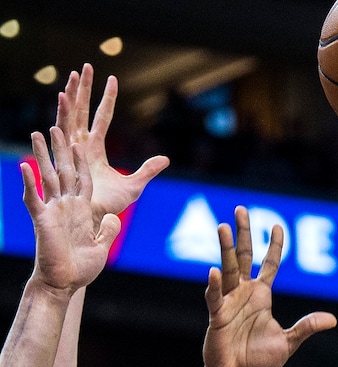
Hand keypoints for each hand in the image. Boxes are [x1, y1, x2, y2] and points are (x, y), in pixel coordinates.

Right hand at [22, 127, 120, 291]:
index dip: (81, 162)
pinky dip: (29, 183)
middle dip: (61, 149)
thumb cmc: (81, 268)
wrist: (65, 284)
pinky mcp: (41, 220)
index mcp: (81, 210)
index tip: (81, 142)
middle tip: (56, 127)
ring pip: (46, 178)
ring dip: (42, 156)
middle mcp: (65, 206)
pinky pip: (33, 199)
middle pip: (63, 172)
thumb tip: (114, 217)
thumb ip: (109, 230)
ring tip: (37, 134)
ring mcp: (52, 211)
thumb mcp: (101, 247)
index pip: (82, 179)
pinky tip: (24, 166)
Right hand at [56, 64, 168, 221]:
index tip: (112, 79)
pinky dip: (62, 113)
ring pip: (70, 115)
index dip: (106, 98)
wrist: (95, 218)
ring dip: (72, 95)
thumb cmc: (111, 206)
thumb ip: (148, 170)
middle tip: (86, 67)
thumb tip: (166, 159)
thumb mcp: (134, 185)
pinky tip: (63, 97)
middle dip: (84, 89)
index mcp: (95, 149)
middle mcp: (81, 145)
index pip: (102, 117)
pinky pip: (61, 130)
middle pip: (82, 111)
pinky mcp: (64, 155)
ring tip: (74, 75)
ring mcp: (71, 149)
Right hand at [202, 208, 336, 366]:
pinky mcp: (216, 316)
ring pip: (227, 269)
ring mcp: (228, 302)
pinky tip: (214, 271)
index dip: (274, 246)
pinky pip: (215, 297)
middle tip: (240, 209)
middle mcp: (244, 294)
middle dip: (243, 233)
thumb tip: (333, 319)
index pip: (269, 265)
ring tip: (222, 226)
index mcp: (261, 297)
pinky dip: (214, 285)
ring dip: (225, 249)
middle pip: (244, 257)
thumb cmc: (259, 361)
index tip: (277, 225)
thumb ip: (306, 328)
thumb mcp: (288, 342)